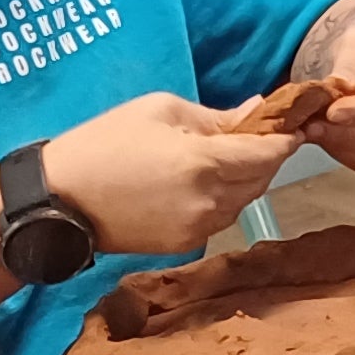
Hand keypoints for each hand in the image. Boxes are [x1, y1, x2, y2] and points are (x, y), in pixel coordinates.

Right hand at [39, 92, 303, 255]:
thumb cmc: (105, 142)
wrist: (59, 199)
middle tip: (258, 134)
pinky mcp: (183, 244)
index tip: (295, 124)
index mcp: (204, 163)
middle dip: (267, 156)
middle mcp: (208, 202)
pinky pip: (220, 217)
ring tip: (226, 155)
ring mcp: (196, 228)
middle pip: (261, 179)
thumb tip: (257, 109)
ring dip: (245, 178)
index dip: (286, 139)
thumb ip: (217, 116)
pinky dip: (223, 198)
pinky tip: (203, 181)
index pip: (268, 154)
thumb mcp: (162, 111)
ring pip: (244, 200)